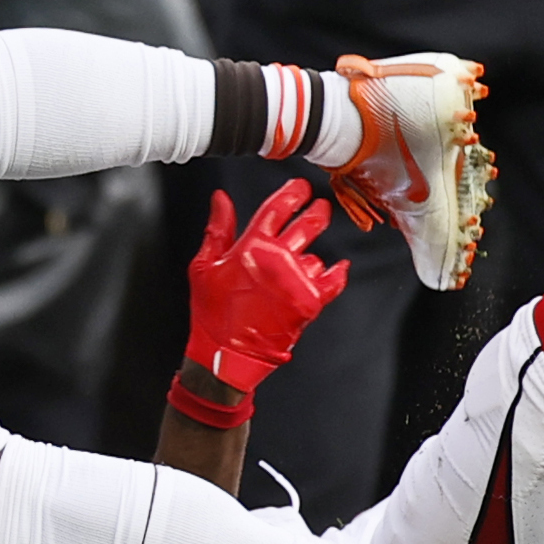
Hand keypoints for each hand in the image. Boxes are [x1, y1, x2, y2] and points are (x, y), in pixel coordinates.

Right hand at [185, 181, 349, 392]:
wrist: (226, 354)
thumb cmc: (212, 313)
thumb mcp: (203, 266)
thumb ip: (217, 229)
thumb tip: (221, 200)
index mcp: (251, 246)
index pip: (278, 209)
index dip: (292, 194)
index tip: (300, 188)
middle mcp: (278, 259)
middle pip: (307, 224)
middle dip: (316, 211)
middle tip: (320, 205)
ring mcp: (297, 280)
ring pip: (316, 254)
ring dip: (314, 251)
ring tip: (306, 255)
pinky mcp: (309, 302)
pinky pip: (333, 281)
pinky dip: (338, 273)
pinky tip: (339, 267)